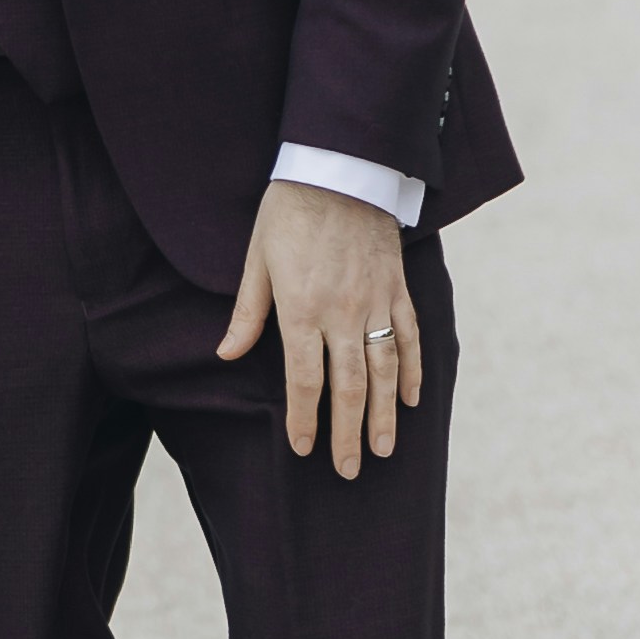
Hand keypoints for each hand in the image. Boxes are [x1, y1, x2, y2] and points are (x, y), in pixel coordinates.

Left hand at [217, 182, 420, 478]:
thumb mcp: (256, 260)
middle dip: (348, 434)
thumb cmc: (288, 212)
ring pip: (385, 370)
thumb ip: (247, 313)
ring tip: (385, 449)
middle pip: (349, 387)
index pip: (305, 380)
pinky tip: (412, 399)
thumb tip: (226, 355)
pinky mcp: (397, 288)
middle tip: (350, 471)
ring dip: (385, 414)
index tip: (303, 449)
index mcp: (301, 309)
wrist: (339, 167)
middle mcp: (342, 313)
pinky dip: (413, 371)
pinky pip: (410, 337)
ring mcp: (376, 302)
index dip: (305, 419)